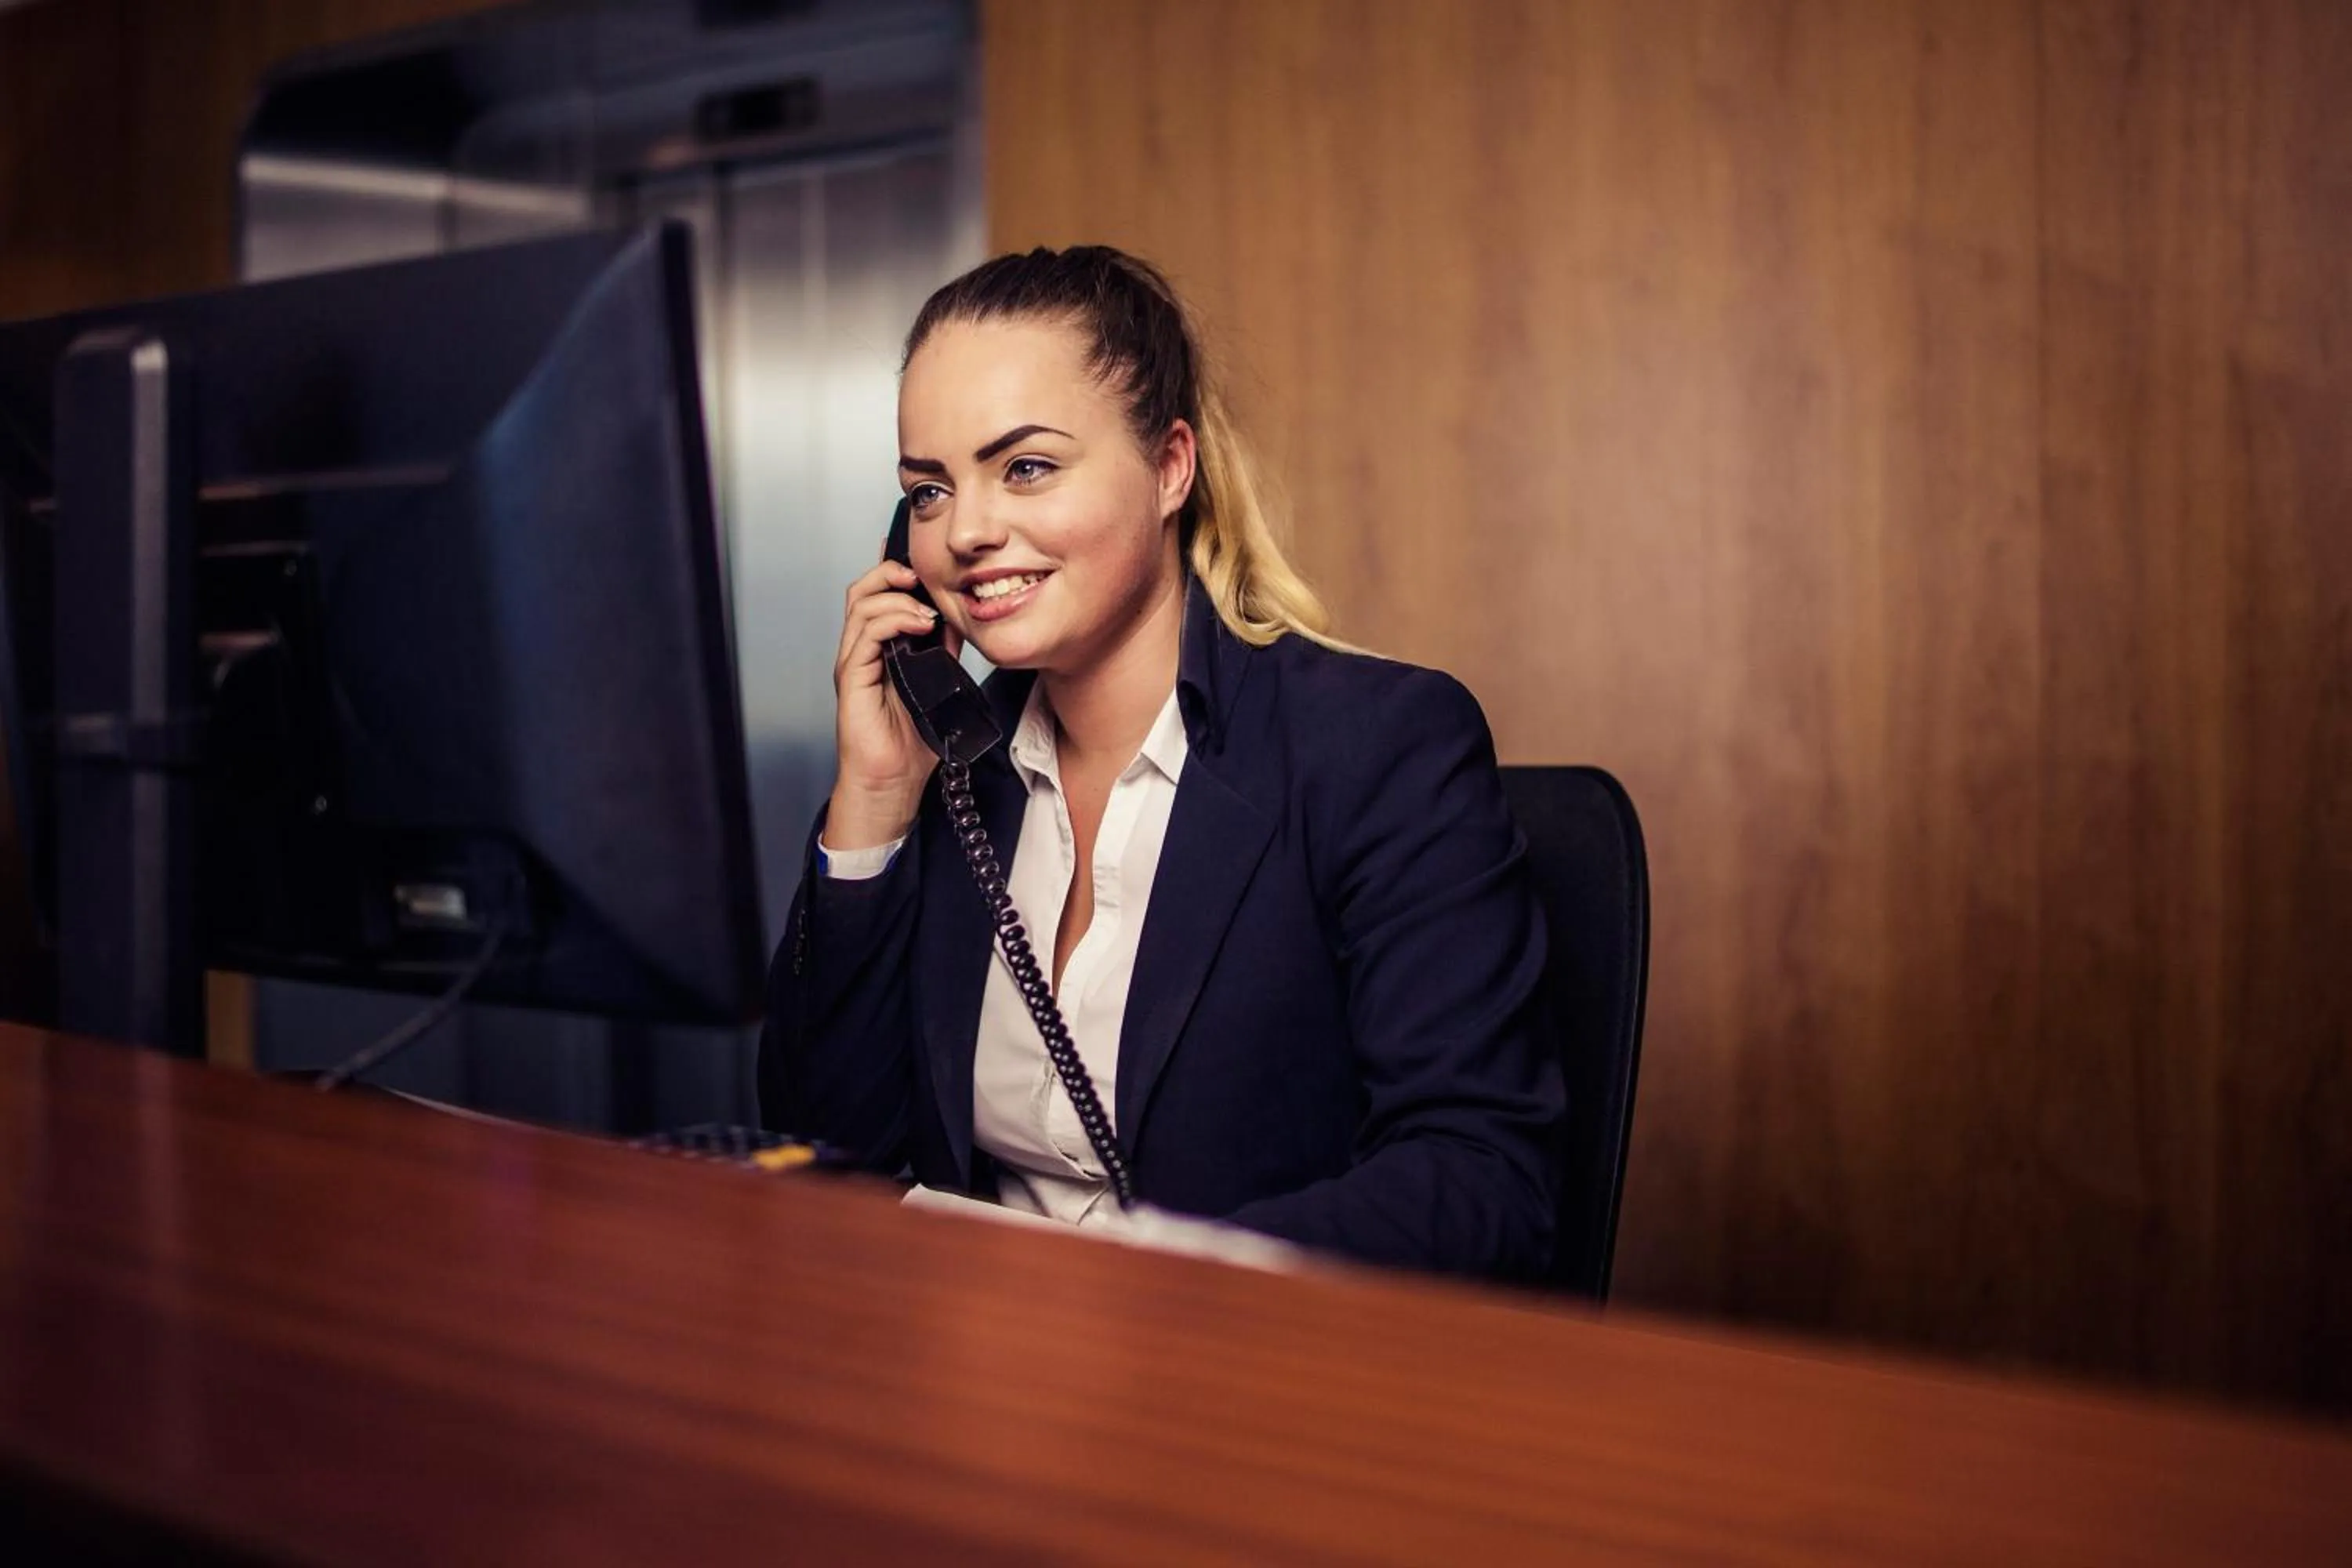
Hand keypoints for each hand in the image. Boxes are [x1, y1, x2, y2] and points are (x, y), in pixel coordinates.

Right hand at [826, 559, 958, 848]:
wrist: (892, 782)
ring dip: (896, 597)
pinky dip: (891, 622)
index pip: (877, 594)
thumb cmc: (909, 740)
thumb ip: (942, 648)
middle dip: (890, 572)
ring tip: (927, 608)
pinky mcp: (851, 680)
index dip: (892, 568)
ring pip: (861, 607)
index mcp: (877, 647)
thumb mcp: (938, 681)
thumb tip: (958, 616)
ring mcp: (852, 664)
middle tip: (920, 572)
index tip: (917, 553)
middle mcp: (860, 651)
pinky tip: (919, 626)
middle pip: (863, 591)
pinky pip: (864, 637)